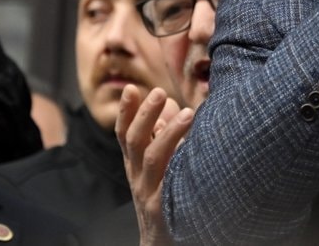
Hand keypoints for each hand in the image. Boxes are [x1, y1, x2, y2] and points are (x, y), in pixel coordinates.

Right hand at [117, 85, 193, 245]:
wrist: (162, 241)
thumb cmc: (166, 195)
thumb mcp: (162, 164)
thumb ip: (164, 136)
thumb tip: (173, 104)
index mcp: (136, 163)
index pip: (126, 133)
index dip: (127, 111)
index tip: (132, 88)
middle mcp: (137, 176)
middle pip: (134, 141)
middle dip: (145, 115)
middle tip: (159, 92)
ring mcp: (148, 192)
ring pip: (152, 159)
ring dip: (168, 134)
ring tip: (188, 114)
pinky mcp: (162, 209)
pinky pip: (169, 185)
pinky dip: (178, 167)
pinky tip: (192, 152)